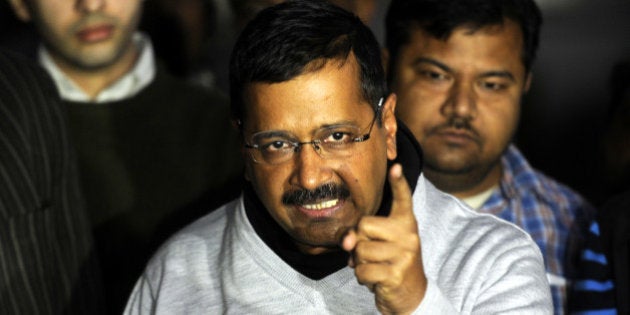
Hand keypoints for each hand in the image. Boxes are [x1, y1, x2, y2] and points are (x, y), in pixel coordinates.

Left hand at [341, 163, 426, 314]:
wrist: (410, 294)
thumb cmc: (389, 262)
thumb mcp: (377, 244)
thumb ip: (360, 236)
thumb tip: (347, 242)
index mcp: (405, 222)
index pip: (403, 198)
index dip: (398, 182)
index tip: (395, 166)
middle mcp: (408, 234)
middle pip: (364, 225)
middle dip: (359, 242)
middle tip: (372, 254)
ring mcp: (404, 254)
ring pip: (360, 250)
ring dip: (359, 263)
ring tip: (375, 267)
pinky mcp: (396, 274)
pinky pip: (362, 270)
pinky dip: (362, 278)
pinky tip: (376, 280)